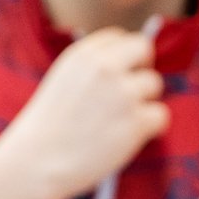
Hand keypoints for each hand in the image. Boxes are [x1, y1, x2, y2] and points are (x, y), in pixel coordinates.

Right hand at [0, 26, 169, 198]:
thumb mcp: (63, 81)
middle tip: (132, 92)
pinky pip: (161, 115)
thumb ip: (93, 68)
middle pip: (144, 49)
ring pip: (155, 83)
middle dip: (140, 68)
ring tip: (121, 122)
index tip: (118, 75)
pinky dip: (152, 128)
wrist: (36, 161)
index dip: (123, 56)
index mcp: (82, 55)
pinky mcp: (136, 121)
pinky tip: (130, 137)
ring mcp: (123, 93)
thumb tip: (130, 65)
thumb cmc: (48, 128)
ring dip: (144, 101)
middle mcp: (105, 68)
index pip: (118, 36)